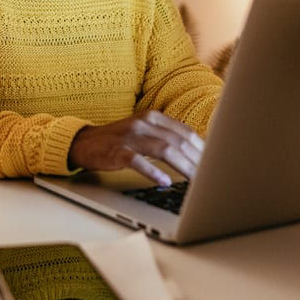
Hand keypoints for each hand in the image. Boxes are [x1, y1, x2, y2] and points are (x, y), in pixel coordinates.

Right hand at [67, 111, 204, 186]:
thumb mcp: (144, 132)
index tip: (216, 163)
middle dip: (197, 161)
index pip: (185, 132)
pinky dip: (153, 172)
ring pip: (163, 150)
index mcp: (153, 117)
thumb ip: (166, 138)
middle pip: (178, 141)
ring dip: (182, 166)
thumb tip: (197, 154)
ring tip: (196, 181)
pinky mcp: (116, 152)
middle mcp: (143, 123)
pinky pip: (137, 161)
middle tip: (210, 176)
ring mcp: (129, 137)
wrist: (84, 143)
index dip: (202, 149)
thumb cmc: (119, 141)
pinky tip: (164, 182)